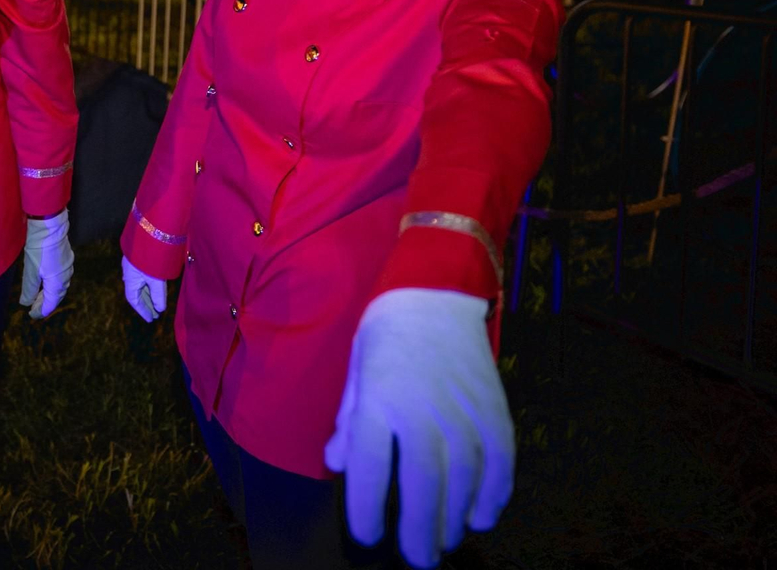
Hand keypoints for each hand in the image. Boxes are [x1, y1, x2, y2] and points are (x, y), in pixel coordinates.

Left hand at [19, 209, 73, 318]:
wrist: (50, 226)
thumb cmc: (39, 248)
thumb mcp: (30, 270)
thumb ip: (29, 289)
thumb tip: (26, 303)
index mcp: (57, 282)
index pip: (50, 303)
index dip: (40, 310)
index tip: (31, 314)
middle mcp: (65, 277)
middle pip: (56, 296)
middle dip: (44, 303)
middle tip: (33, 308)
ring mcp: (67, 267)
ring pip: (59, 286)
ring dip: (48, 294)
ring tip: (38, 297)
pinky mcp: (66, 259)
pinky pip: (60, 278)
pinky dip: (52, 284)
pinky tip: (45, 282)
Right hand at [121, 255, 166, 322]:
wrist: (148, 234)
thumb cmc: (150, 258)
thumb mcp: (155, 279)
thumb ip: (158, 295)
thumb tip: (160, 309)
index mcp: (130, 279)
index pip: (133, 299)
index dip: (142, 310)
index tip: (151, 319)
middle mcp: (130, 274)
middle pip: (137, 293)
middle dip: (147, 305)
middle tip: (156, 315)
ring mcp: (134, 267)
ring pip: (141, 286)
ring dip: (149, 296)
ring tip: (158, 305)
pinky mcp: (140, 261)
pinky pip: (144, 278)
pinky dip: (150, 287)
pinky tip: (157, 289)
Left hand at [324, 288, 513, 568]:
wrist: (434, 294)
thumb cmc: (385, 335)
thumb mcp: (356, 375)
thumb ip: (348, 423)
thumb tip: (336, 465)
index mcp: (379, 402)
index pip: (371, 471)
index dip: (368, 511)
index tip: (367, 535)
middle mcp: (423, 412)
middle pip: (423, 488)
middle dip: (419, 532)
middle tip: (416, 558)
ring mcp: (464, 412)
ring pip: (464, 484)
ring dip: (454, 520)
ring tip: (443, 540)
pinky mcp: (496, 411)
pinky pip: (500, 466)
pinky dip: (492, 497)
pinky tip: (479, 516)